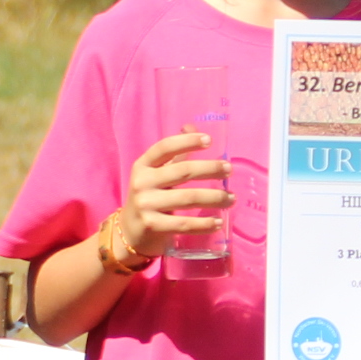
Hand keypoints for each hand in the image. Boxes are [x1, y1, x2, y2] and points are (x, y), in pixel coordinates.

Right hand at [113, 128, 227, 262]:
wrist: (129, 232)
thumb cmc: (149, 197)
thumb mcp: (155, 174)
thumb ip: (173, 155)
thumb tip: (190, 127)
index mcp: (143, 166)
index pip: (164, 148)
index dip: (187, 142)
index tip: (209, 140)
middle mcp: (142, 183)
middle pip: (182, 171)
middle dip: (210, 169)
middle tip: (228, 170)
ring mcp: (146, 205)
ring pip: (188, 198)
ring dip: (215, 198)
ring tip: (231, 198)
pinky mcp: (153, 226)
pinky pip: (185, 224)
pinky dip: (205, 223)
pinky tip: (218, 221)